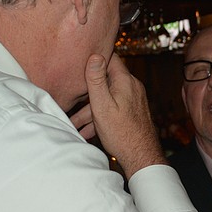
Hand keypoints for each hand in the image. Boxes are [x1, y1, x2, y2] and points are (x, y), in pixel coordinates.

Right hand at [78, 53, 165, 179]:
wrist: (141, 156)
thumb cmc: (121, 133)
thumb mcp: (102, 105)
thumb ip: (96, 80)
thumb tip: (95, 55)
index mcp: (125, 81)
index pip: (110, 58)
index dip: (95, 57)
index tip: (80, 60)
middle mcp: (131, 87)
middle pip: (105, 82)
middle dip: (86, 93)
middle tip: (69, 99)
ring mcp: (133, 99)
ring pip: (106, 99)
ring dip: (90, 111)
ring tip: (73, 125)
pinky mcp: (132, 111)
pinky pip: (112, 109)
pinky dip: (100, 118)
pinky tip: (87, 132)